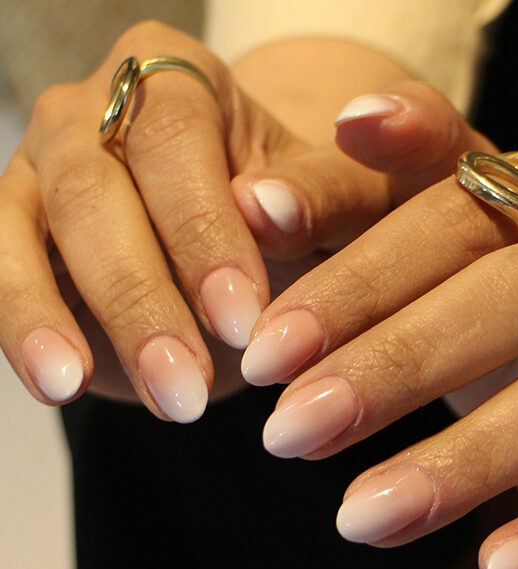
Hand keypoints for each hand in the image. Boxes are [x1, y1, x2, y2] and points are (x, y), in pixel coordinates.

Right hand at [0, 23, 432, 421]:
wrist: (242, 245)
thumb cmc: (292, 218)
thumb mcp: (333, 203)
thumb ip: (320, 196)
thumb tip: (268, 209)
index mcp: (178, 80)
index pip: (174, 139)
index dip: (202, 232)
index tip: (241, 319)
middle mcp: (94, 113)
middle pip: (92, 190)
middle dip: (139, 297)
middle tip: (184, 384)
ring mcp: (43, 171)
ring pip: (24, 233)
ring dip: (55, 319)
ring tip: (84, 386)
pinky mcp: (16, 232)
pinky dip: (21, 326)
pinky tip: (58, 380)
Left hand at [242, 88, 517, 568]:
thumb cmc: (453, 268)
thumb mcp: (403, 226)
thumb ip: (341, 203)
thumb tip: (255, 204)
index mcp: (508, 198)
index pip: (440, 215)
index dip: (354, 283)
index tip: (265, 348)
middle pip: (493, 291)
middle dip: (389, 365)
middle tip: (287, 430)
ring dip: (456, 461)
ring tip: (357, 516)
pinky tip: (491, 567)